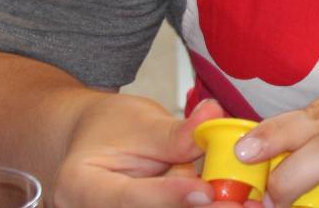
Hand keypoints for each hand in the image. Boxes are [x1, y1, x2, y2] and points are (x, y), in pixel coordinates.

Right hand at [53, 94, 223, 207]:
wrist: (92, 141)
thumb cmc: (109, 129)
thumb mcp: (141, 122)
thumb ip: (177, 133)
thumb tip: (212, 118)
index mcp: (81, 187)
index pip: (128, 198)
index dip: (170, 196)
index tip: (206, 191)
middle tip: (236, 204)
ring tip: (237, 200)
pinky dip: (198, 206)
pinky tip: (225, 201)